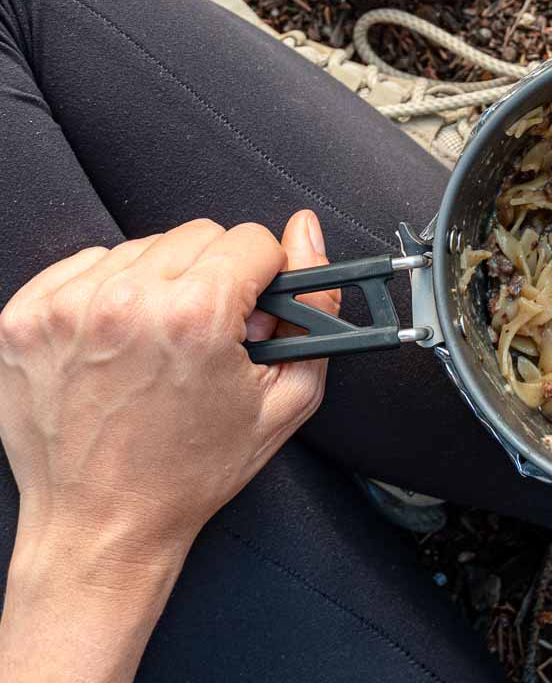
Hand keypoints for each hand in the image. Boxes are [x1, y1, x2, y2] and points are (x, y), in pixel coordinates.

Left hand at [0, 211, 336, 682]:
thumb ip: (315, 306)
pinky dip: (109, 290)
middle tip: (207, 334)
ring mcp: (68, 309)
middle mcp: (127, 303)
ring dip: (162, 283)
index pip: (251, 239)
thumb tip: (307, 232)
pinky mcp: (26, 319)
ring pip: (144, 246)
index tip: (249, 313)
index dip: (264, 277)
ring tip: (159, 342)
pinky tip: (118, 338)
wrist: (103, 527)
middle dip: (216, 276)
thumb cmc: (190, 472)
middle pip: (199, 235)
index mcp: (195, 316)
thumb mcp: (289, 397)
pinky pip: (87, 263)